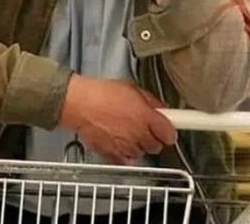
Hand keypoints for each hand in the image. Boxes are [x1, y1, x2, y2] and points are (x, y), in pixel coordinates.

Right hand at [59, 74, 176, 164]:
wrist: (79, 104)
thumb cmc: (102, 93)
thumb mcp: (132, 89)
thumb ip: (151, 101)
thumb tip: (161, 108)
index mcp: (146, 117)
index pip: (169, 134)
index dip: (169, 132)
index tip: (168, 130)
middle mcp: (138, 134)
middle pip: (157, 146)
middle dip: (153, 138)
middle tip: (146, 129)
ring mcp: (125, 146)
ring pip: (142, 154)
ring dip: (139, 146)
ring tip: (128, 132)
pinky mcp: (112, 154)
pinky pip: (126, 160)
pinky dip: (124, 153)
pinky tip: (119, 141)